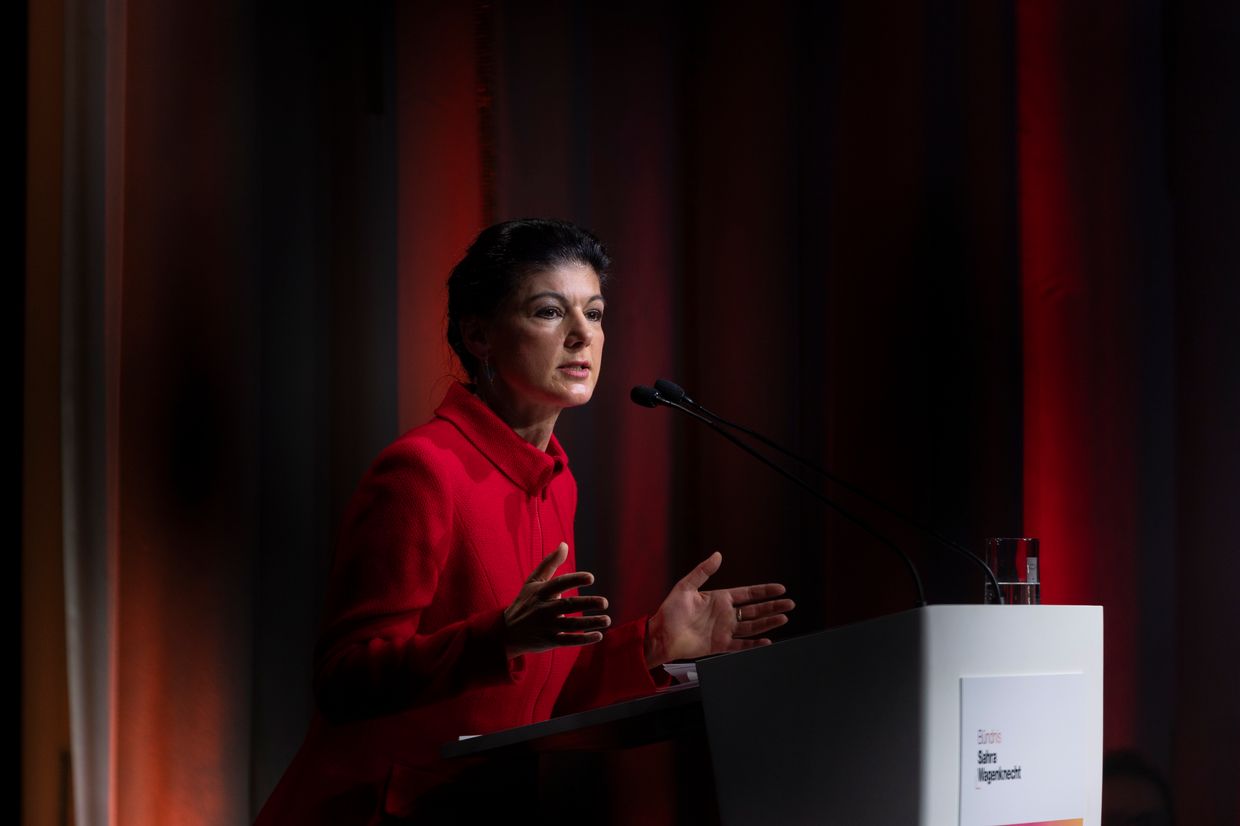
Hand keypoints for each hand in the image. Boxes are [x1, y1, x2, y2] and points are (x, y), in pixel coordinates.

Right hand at [503, 542, 610, 658]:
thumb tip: (564, 544)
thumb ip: (549, 563)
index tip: (591, 578)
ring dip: (590, 623)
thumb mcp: (533, 582)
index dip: (575, 579)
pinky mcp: (549, 641)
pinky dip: (584, 639)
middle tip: (605, 603)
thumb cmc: (525, 602)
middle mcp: (543, 609)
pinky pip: (568, 641)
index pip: (559, 583)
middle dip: (587, 603)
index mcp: (541, 592)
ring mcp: (546, 626)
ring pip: (571, 625)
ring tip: (606, 619)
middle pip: (568, 605)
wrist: (506, 633)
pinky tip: (598, 635)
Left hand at [644, 552, 793, 667]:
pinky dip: (754, 644)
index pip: (748, 593)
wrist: (660, 634)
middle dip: (773, 606)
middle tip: (790, 603)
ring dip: (768, 622)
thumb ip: (703, 571)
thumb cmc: (670, 611)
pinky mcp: (720, 645)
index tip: (780, 588)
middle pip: (755, 610)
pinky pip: (741, 645)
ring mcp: (724, 630)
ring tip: (784, 618)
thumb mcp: (685, 586)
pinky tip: (767, 640)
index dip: (764, 591)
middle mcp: (725, 614)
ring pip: (752, 626)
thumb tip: (718, 555)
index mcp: (719, 598)